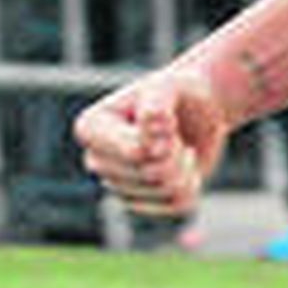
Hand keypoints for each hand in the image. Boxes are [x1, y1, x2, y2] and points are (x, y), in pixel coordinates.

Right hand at [74, 69, 228, 217]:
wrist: (197, 105)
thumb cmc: (178, 90)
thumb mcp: (170, 84)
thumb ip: (157, 100)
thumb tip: (151, 129)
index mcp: (90, 128)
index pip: (134, 151)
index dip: (164, 138)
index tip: (170, 117)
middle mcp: (96, 160)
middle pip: (149, 173)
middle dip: (175, 151)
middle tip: (177, 131)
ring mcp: (116, 184)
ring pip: (164, 190)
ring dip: (186, 165)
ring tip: (181, 144)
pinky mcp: (139, 202)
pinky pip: (177, 204)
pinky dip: (193, 183)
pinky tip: (185, 164)